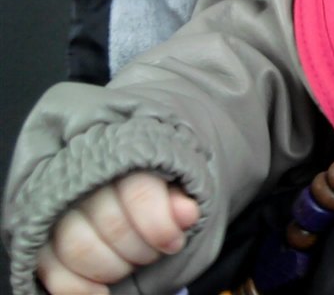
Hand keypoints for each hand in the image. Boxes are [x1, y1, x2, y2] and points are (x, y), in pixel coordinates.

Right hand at [37, 172, 199, 293]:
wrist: (112, 188)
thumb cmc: (148, 188)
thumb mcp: (171, 184)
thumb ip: (179, 197)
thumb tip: (187, 214)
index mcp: (123, 160)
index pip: (139, 193)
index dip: (159, 225)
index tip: (173, 243)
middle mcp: (84, 181)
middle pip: (113, 226)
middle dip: (141, 250)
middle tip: (152, 252)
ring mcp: (56, 211)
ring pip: (81, 249)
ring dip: (114, 268)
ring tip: (129, 263)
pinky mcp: (39, 240)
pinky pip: (53, 272)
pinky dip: (81, 289)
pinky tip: (103, 290)